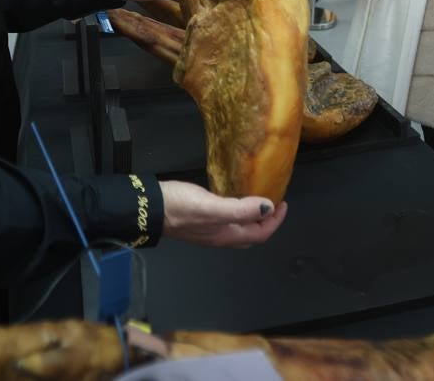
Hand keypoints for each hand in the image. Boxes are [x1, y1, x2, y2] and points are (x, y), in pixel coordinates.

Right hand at [160, 180, 286, 247]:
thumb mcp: (213, 207)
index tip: (282, 204)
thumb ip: (241, 209)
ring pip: (239, 227)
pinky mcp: (200, 221)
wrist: (150, 208)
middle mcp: (220, 236)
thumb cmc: (180, 208)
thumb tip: (267, 208)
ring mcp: (209, 230)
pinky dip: (237, 211)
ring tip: (258, 199)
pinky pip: (227, 219)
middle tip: (273, 203)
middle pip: (251, 234)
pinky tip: (233, 197)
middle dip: (266, 221)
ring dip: (252, 216)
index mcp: (227, 235)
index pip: (259, 234)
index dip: (275, 221)